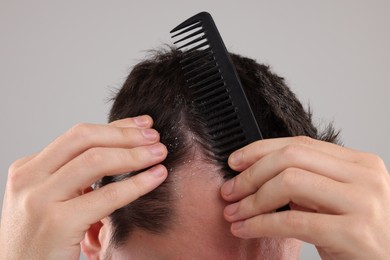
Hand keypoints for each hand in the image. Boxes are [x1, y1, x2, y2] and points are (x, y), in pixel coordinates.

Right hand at [0, 116, 167, 259]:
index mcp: (29, 169)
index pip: (79, 135)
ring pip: (96, 160)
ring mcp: (40, 199)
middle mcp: (29, 178)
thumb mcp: (52, 200)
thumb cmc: (42, 242)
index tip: (143, 124)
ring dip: (134, 154)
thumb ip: (74, 176)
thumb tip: (118, 151)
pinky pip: (107, 196)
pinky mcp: (57, 223)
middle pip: (85, 138)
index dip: (117, 126)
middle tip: (155, 136)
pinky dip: (136, 183)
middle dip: (126, 134)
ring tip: (159, 153)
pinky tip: (156, 177)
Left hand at [221, 136, 389, 258]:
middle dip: (251, 174)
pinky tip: (245, 229)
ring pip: (289, 182)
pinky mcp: (355, 233)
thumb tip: (256, 171)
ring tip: (234, 212)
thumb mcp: (334, 201)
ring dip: (252, 200)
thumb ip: (307, 182)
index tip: (234, 162)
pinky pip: (293, 221)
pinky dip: (261, 224)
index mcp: (360, 163)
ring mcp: (364, 203)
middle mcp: (365, 176)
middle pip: (291, 158)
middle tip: (229, 191)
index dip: (260, 150)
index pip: (300, 143)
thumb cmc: (356, 237)